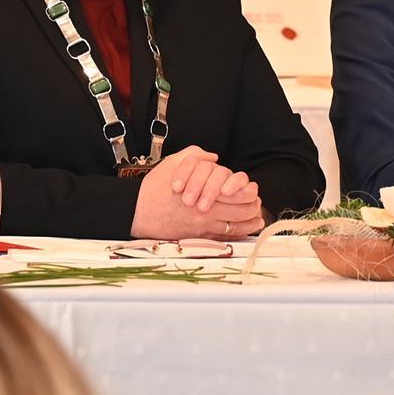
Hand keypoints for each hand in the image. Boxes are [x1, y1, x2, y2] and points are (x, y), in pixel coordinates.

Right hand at [132, 146, 264, 238]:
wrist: (136, 211)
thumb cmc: (155, 187)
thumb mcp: (174, 162)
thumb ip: (196, 156)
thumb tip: (214, 157)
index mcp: (205, 191)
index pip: (237, 192)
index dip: (249, 191)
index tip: (252, 189)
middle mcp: (207, 210)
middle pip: (241, 210)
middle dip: (253, 207)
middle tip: (258, 203)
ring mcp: (202, 226)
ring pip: (234, 226)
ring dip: (248, 222)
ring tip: (256, 219)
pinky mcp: (196, 237)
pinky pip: (222, 238)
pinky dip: (236, 235)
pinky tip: (244, 231)